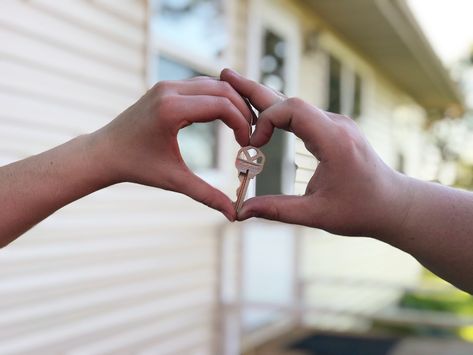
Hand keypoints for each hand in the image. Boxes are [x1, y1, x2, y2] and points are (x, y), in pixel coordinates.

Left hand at [93, 77, 253, 220]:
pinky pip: (201, 85)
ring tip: (242, 126)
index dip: (242, 123)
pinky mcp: (166, 87)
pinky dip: (218, 98)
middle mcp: (170, 90)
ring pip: (213, 84)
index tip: (247, 143)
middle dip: (242, 110)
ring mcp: (167, 85)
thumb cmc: (136, 167)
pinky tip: (225, 117)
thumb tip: (233, 214)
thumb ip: (206, 195)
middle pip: (222, 89)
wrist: (104, 152)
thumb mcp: (173, 180)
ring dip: (232, 102)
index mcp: (172, 109)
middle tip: (250, 134)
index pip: (222, 105)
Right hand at [221, 69, 411, 236]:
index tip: (252, 144)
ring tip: (237, 90)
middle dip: (255, 90)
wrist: (394, 204)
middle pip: (290, 100)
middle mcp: (336, 125)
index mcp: (335, 141)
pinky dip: (279, 114)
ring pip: (295, 105)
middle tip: (226, 75)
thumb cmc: (361, 210)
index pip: (292, 109)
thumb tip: (242, 212)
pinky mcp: (335, 130)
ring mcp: (337, 125)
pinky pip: (303, 115)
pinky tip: (263, 113)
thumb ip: (279, 210)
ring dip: (266, 102)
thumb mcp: (318, 215)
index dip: (266, 120)